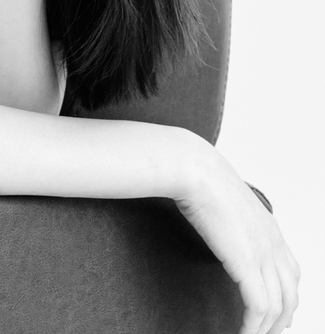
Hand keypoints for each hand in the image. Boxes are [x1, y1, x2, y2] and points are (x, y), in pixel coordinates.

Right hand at [175, 146, 299, 332]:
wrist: (196, 170)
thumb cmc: (202, 179)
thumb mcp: (227, 201)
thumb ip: (233, 219)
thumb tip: (219, 225)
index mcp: (271, 229)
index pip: (292, 274)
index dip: (287, 298)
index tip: (276, 315)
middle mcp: (273, 244)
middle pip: (291, 295)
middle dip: (281, 320)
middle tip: (266, 333)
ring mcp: (263, 253)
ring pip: (278, 307)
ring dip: (265, 328)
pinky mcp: (246, 263)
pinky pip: (258, 307)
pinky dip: (252, 327)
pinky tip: (241, 333)